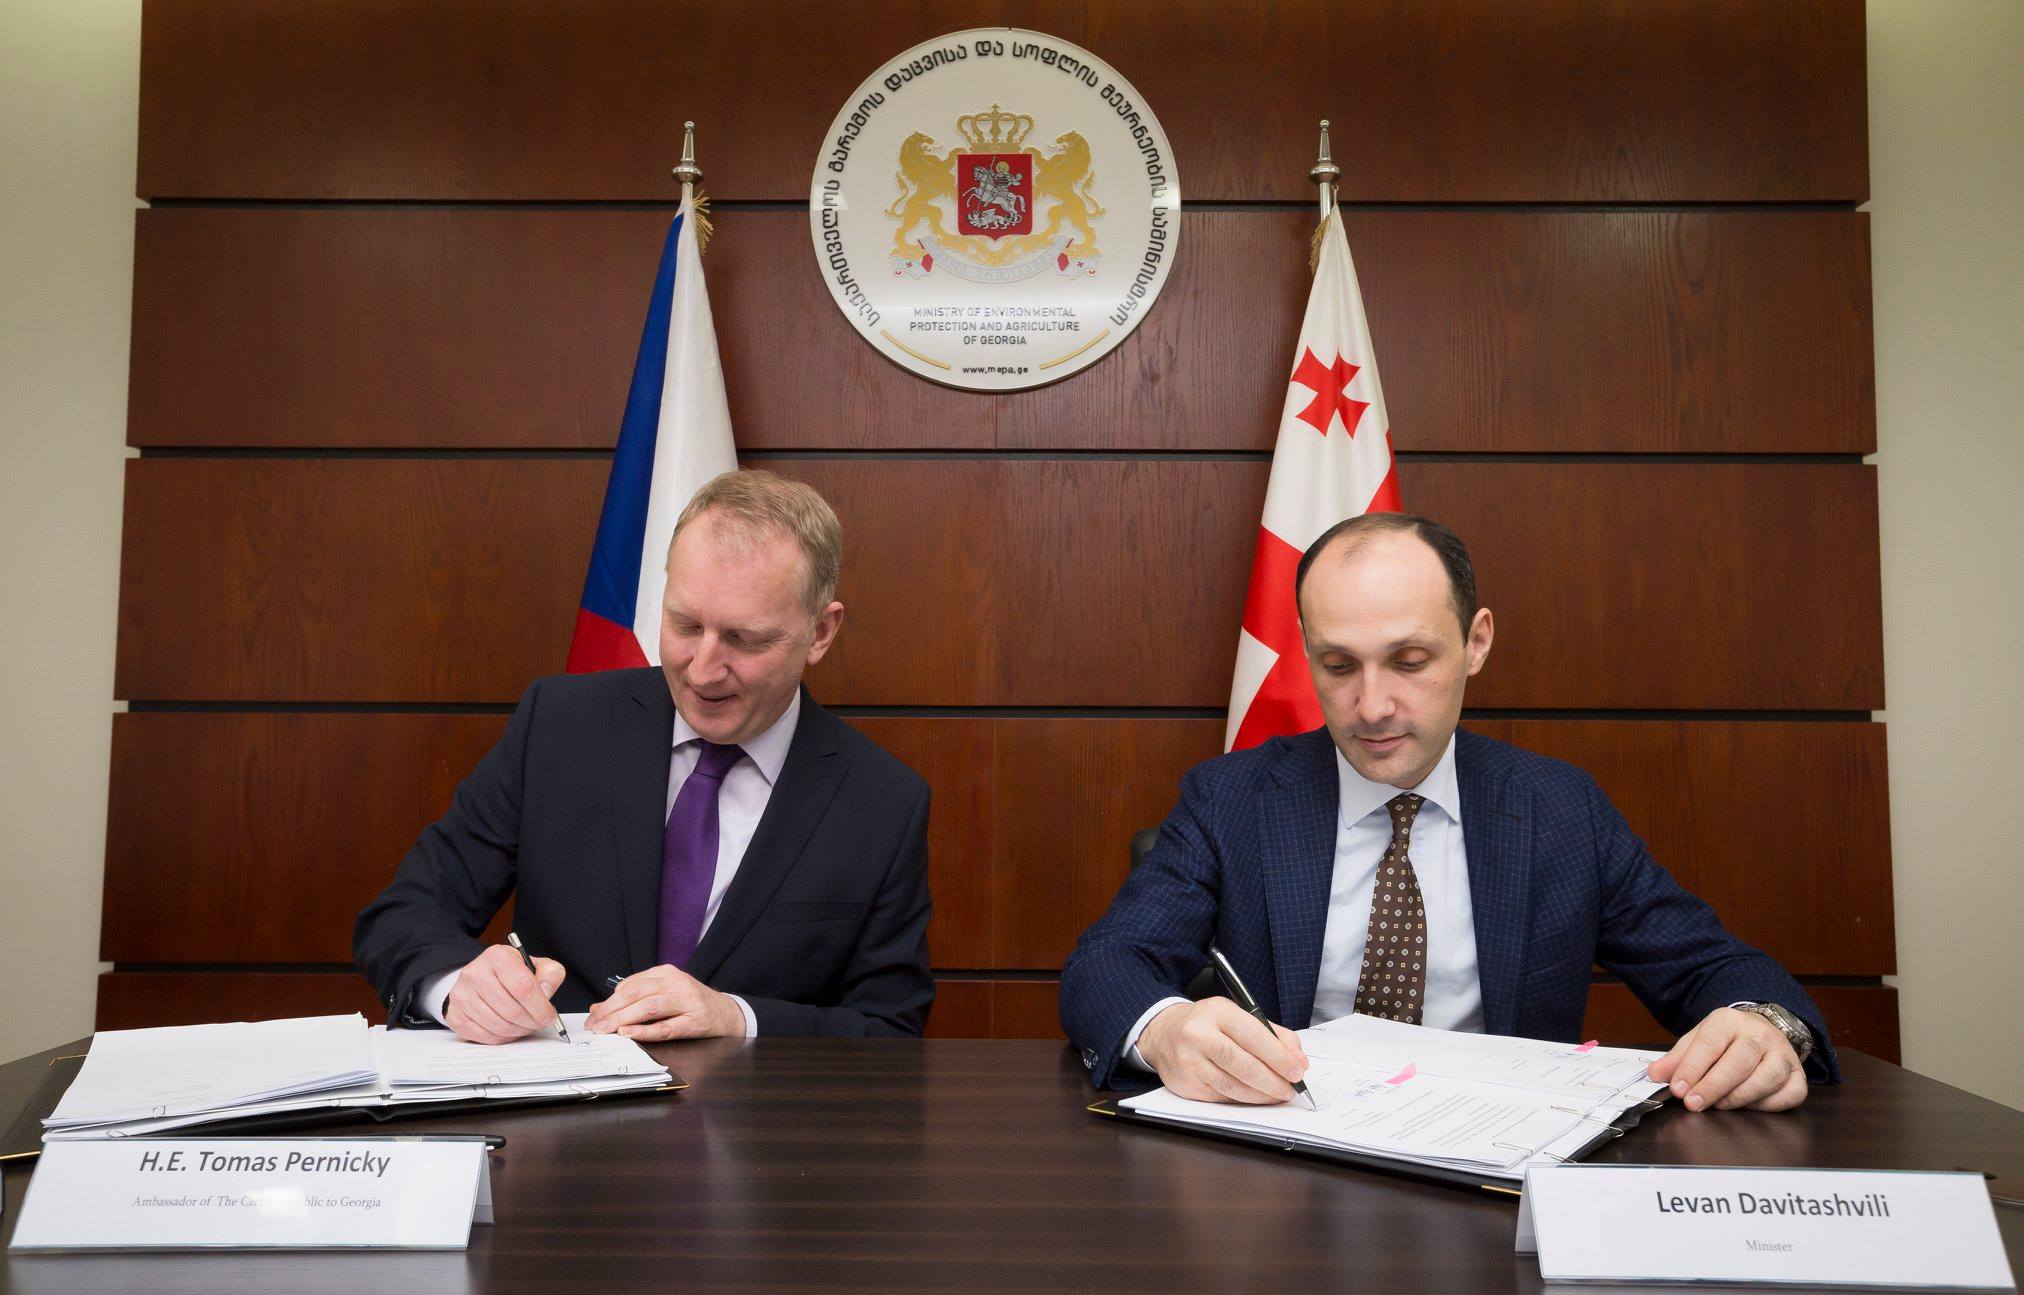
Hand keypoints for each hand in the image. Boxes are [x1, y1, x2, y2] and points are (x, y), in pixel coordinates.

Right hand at [444, 943, 564, 1044]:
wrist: (481, 977)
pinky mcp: (455, 1016)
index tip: (549, 1016)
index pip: (523, 987)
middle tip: (539, 1023)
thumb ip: (550, 974)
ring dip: (519, 1031)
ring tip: (526, 1025)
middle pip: (511, 1010)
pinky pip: (485, 1037)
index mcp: (497, 957)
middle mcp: (474, 974)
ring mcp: (461, 995)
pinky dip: (503, 1038)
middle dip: (531, 1022)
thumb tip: (546, 992)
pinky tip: (510, 1029)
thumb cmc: (511, 973)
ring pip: (499, 1026)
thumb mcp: (535, 965)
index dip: (540, 1007)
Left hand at [585, 964, 745, 1041]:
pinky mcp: (695, 1021)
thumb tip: (598, 1009)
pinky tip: (629, 1033)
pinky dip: (645, 1031)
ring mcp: (687, 1001)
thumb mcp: (663, 994)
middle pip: (636, 993)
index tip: (594, 1016)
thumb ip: (634, 999)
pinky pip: (666, 1027)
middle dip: (610, 1010)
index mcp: (666, 973)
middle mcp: (676, 983)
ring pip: (649, 1007)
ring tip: (605, 1031)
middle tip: (594, 1026)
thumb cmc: (690, 1003)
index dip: (609, 1001)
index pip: (630, 984)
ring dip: (622, 1019)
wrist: (725, 1013)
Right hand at [1137, 997, 1308, 1104]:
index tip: (1297, 1071)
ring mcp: (1188, 1061)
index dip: (1279, 1057)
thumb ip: (1273, 1035)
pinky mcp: (1185, 1085)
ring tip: (1276, 1094)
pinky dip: (1243, 1099)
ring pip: (1233, 1086)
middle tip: (1290, 1089)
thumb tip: (1298, 1061)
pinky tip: (1254, 1096)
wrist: (1164, 1032)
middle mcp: (1198, 1035)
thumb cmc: (1208, 1024)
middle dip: (1272, 1081)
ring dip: (1260, 1095)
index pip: (1254, 1036)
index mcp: (1217, 1012)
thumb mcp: (1238, 1015)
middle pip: (1243, 1065)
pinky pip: (1221, 1097)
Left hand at [1647, 1007, 1807, 1111]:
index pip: (1710, 1044)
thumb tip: (1654, 1075)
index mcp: (1729, 1021)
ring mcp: (1783, 1054)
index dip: (1692, 1068)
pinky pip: (1790, 1093)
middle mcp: (1760, 1034)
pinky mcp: (1799, 1075)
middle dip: (1713, 1085)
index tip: (1677, 1089)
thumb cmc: (1725, 1041)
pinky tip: (1748, 1107)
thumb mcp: (1696, 1041)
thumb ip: (1676, 1059)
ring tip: (1718, 1105)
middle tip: (1694, 1104)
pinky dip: (1769, 1105)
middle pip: (1739, 1061)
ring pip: (1767, 1077)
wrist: (1761, 1030)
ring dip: (1740, 1096)